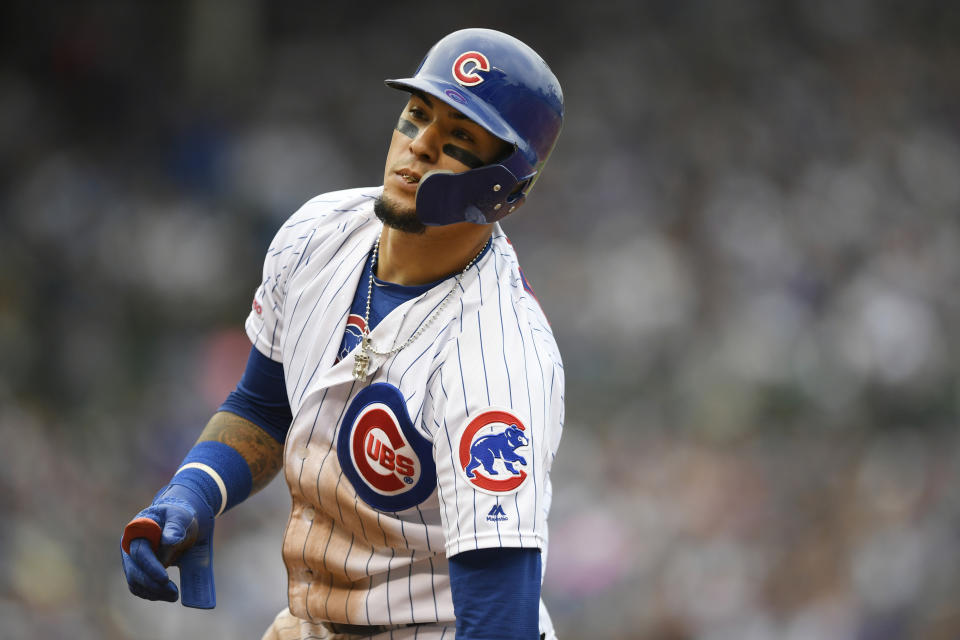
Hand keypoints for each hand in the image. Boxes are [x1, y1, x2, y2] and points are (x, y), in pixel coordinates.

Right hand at [120, 484, 216, 607]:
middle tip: (174, 593)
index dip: (150, 566)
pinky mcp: (136, 570)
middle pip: (135, 571)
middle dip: (153, 584)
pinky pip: (139, 586)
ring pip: (135, 582)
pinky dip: (151, 593)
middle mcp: (129, 547)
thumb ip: (176, 526)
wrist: (178, 522)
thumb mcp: (180, 517)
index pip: (140, 552)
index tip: (165, 578)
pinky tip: (166, 595)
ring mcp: (131, 560)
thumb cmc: (178, 517)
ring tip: (174, 595)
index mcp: (137, 530)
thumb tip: (170, 540)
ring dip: (153, 592)